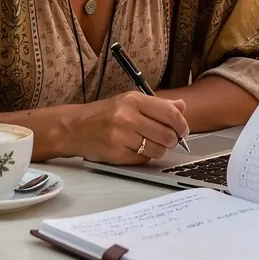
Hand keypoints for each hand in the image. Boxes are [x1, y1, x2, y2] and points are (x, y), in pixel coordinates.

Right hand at [66, 91, 189, 164]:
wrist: (75, 128)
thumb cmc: (105, 114)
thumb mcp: (130, 101)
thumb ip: (158, 105)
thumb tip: (182, 107)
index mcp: (133, 100)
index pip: (170, 113)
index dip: (181, 125)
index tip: (183, 131)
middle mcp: (127, 116)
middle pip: (167, 134)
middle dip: (172, 140)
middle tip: (169, 140)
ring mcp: (121, 136)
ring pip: (157, 149)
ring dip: (159, 150)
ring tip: (150, 144)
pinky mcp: (117, 153)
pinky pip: (143, 159)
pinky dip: (144, 156)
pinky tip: (136, 149)